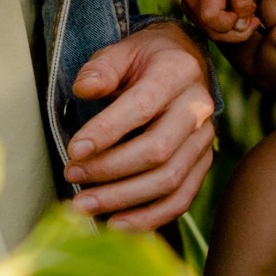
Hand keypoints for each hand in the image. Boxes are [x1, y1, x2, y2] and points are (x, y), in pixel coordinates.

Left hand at [62, 21, 217, 231]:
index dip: (107, 131)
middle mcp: (198, 108)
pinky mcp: (203, 164)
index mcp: (178, 72)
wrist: (183, 64)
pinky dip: (148, 218)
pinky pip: (180, 200)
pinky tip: (115, 223)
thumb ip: (102, 68)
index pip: (143, 106)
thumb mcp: (121, 51)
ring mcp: (204, 140)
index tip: (73, 150)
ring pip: (169, 181)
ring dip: (123, 199)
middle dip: (109, 169)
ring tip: (83, 205)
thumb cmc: (144, 59)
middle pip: (157, 150)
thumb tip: (84, 89)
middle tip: (71, 176)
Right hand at [184, 0, 259, 45]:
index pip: (215, 24)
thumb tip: (242, 27)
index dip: (234, 24)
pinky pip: (209, 25)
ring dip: (232, 29)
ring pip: (211, 32)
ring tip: (246, 12)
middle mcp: (190, 4)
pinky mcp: (191, 8)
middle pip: (213, 33)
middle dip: (237, 32)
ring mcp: (188, 7)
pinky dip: (224, 24)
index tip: (250, 12)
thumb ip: (243, 4)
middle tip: (255, 19)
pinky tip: (235, 11)